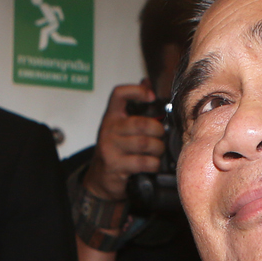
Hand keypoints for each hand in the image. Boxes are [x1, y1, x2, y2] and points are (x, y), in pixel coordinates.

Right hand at [83, 82, 164, 207]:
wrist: (101, 178)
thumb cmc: (115, 150)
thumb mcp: (121, 126)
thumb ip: (134, 106)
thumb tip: (147, 82)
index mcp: (112, 116)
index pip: (119, 94)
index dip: (137, 91)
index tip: (151, 97)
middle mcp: (109, 129)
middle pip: (141, 123)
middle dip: (158, 131)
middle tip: (161, 136)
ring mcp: (110, 148)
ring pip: (145, 143)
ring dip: (158, 148)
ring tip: (158, 151)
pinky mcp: (115, 165)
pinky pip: (143, 162)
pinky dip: (154, 163)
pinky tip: (153, 164)